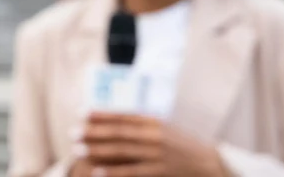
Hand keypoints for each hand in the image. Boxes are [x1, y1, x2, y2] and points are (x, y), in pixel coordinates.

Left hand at [75, 112, 228, 176]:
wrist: (211, 164)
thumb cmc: (183, 146)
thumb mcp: (164, 129)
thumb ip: (142, 125)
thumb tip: (115, 121)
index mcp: (155, 122)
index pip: (123, 115)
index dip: (101, 114)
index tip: (81, 113)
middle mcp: (155, 136)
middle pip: (118, 132)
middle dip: (93, 132)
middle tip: (72, 132)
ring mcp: (158, 155)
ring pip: (122, 151)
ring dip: (97, 150)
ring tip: (78, 149)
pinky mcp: (161, 172)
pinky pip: (133, 172)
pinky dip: (114, 172)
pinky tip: (97, 172)